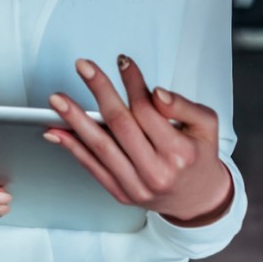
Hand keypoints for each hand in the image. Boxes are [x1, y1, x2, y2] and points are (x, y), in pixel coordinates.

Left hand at [44, 56, 233, 226]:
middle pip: (120, 124)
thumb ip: (183, 105)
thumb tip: (156, 92)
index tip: (122, 62)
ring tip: (58, 100)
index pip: (147, 110)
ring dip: (75, 119)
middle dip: (99, 90)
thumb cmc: (198, 158)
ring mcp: (135, 185)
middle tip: (84, 67)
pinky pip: (91, 166)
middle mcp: (156, 171)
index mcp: (178, 153)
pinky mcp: (120, 192)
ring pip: (100, 146)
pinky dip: (72, 147)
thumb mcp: (205, 126)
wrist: (197, 199)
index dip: (132, 83)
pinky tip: (57, 130)